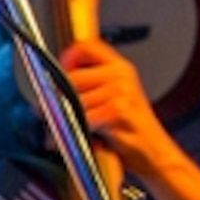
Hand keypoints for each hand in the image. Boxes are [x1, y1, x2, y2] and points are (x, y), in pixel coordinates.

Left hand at [59, 38, 166, 168]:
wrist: (153, 152)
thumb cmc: (128, 129)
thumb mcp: (111, 99)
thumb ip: (88, 86)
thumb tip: (51, 85)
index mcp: (119, 68)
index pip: (86, 47)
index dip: (66, 59)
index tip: (57, 76)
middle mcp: (121, 75)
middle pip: (72, 77)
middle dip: (55, 99)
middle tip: (47, 114)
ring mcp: (120, 91)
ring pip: (72, 100)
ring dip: (59, 121)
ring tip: (61, 132)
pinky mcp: (117, 110)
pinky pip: (81, 118)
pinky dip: (69, 134)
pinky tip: (69, 142)